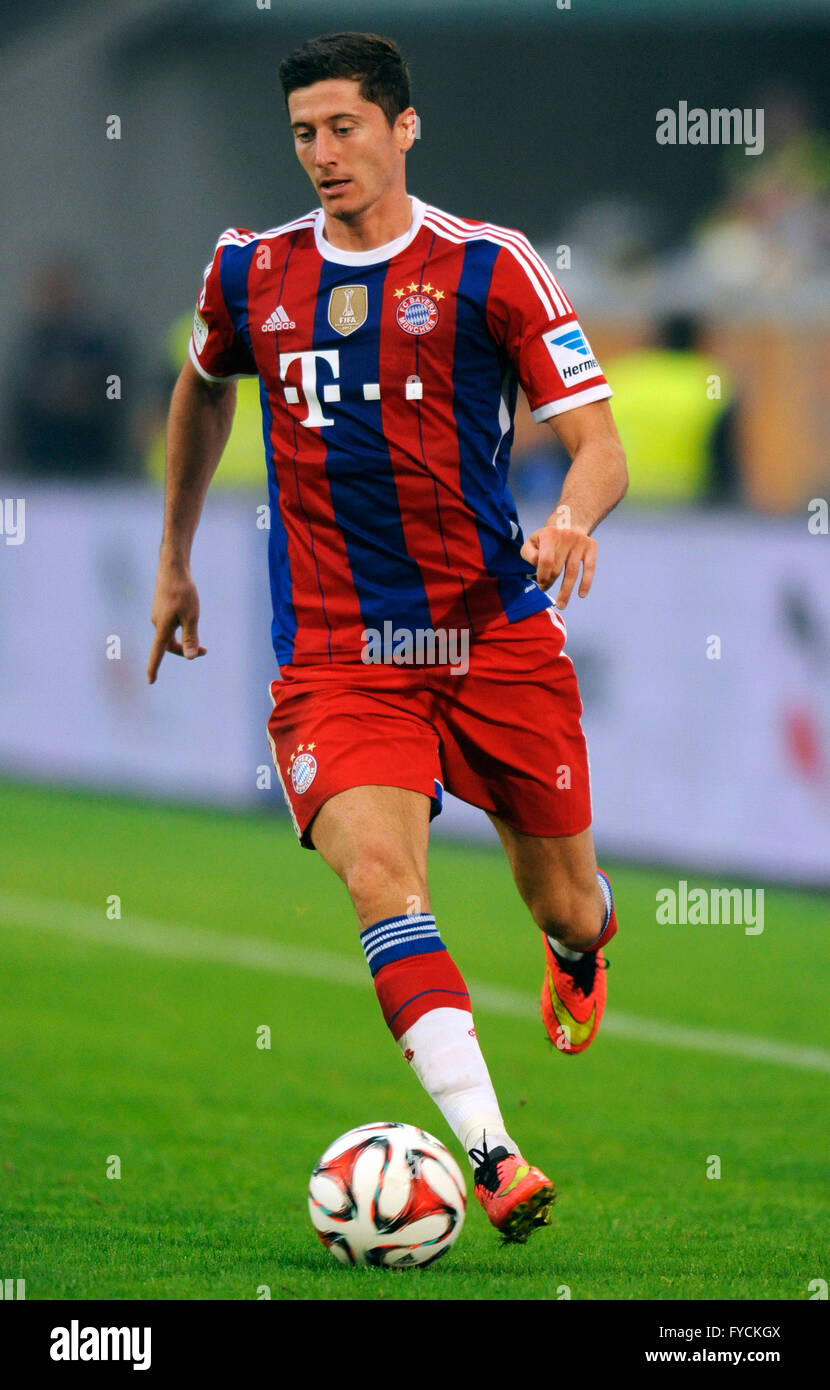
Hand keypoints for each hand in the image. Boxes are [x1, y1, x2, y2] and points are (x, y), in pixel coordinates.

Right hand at [147, 563, 206, 683]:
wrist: (173, 567)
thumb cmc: (183, 591)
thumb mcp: (192, 616)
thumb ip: (190, 637)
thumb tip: (189, 658)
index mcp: (162, 627)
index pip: (157, 653)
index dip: (154, 668)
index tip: (151, 681)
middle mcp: (157, 623)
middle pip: (169, 646)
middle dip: (185, 651)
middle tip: (206, 650)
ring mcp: (158, 615)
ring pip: (170, 635)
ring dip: (184, 640)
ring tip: (200, 635)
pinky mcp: (161, 609)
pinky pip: (169, 626)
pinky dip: (180, 629)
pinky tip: (188, 617)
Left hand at [521, 513, 596, 608]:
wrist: (568, 522)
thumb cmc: (546, 539)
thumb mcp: (532, 542)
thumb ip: (528, 554)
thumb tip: (537, 564)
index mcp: (549, 534)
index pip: (545, 560)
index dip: (542, 575)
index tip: (540, 583)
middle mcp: (566, 536)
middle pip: (557, 568)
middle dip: (550, 582)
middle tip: (545, 588)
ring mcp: (580, 542)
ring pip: (572, 572)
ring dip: (566, 591)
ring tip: (561, 605)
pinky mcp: (591, 546)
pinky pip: (590, 568)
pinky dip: (586, 582)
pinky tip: (581, 594)